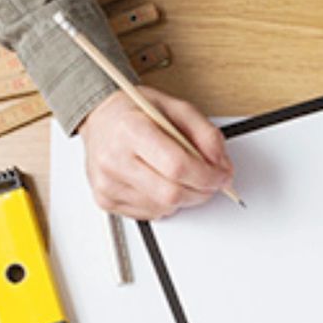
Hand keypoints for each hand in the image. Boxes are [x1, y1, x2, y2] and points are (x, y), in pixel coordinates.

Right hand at [78, 87, 233, 219]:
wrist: (100, 118)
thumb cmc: (135, 112)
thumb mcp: (176, 108)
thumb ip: (205, 133)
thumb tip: (221, 165)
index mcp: (130, 130)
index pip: (177, 166)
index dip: (208, 176)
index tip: (222, 176)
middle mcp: (113, 158)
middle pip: (172, 194)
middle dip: (201, 191)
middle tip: (210, 181)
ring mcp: (107, 183)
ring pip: (164, 207)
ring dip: (184, 197)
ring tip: (180, 176)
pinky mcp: (106, 200)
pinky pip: (151, 214)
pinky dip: (165, 203)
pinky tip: (160, 182)